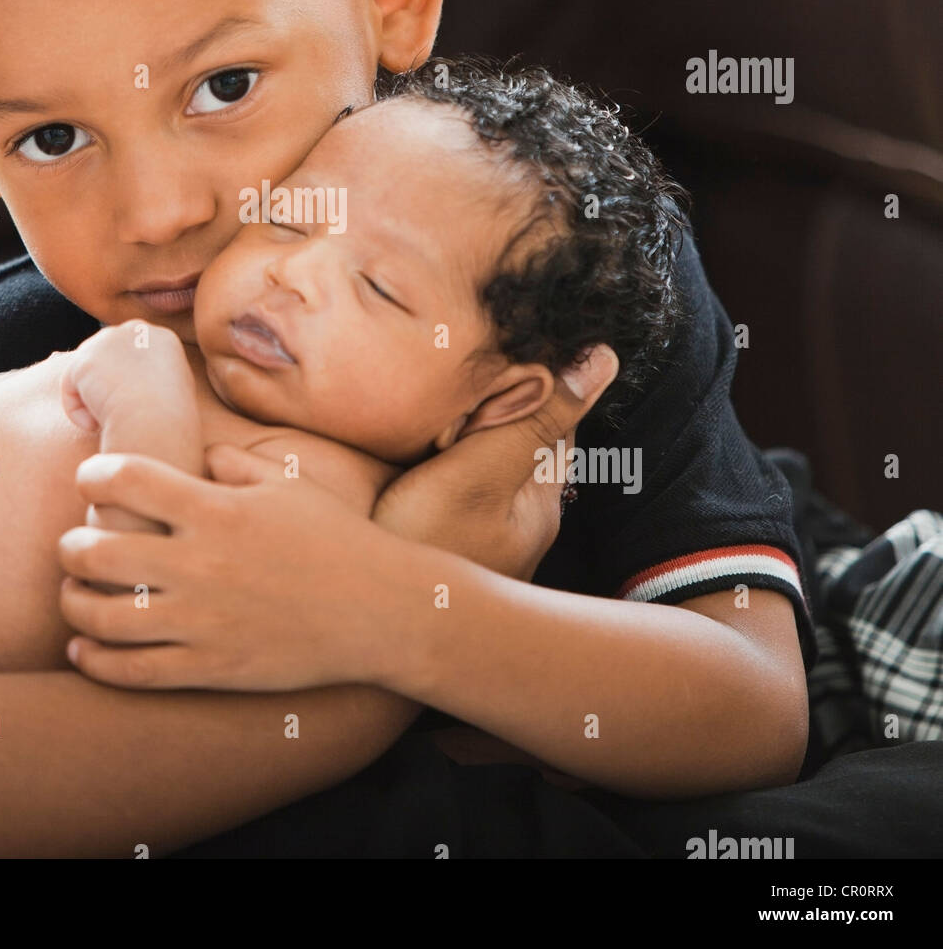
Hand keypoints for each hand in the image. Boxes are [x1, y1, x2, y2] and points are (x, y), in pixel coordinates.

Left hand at [57, 447, 409, 690]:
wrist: (382, 611)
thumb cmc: (337, 539)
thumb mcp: (288, 485)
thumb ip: (236, 463)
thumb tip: (200, 453)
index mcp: (218, 509)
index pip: (128, 478)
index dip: (94, 473)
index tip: (90, 478)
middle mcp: (202, 563)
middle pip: (98, 550)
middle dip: (72, 545)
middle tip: (73, 543)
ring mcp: (204, 621)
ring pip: (104, 616)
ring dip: (72, 602)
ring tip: (72, 594)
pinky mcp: (212, 668)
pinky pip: (134, 670)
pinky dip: (95, 660)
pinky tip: (83, 647)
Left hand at [58, 320, 187, 436]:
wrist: (156, 423)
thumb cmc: (172, 422)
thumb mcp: (174, 394)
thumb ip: (156, 381)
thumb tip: (139, 389)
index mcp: (161, 338)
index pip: (131, 354)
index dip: (127, 384)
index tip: (133, 410)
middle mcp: (134, 331)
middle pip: (104, 358)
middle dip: (105, 388)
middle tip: (117, 417)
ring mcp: (107, 341)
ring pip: (86, 374)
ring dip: (94, 401)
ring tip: (109, 423)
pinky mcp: (84, 360)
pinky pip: (70, 388)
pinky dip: (78, 413)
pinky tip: (95, 426)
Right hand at [371, 345, 618, 577]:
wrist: (367, 625)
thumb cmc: (422, 549)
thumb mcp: (478, 473)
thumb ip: (532, 416)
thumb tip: (603, 359)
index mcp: (541, 497)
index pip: (556, 413)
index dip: (536, 373)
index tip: (501, 344)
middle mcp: (519, 518)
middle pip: (520, 436)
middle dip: (497, 401)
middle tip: (459, 371)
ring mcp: (481, 533)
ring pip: (484, 459)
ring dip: (465, 430)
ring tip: (433, 412)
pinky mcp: (444, 540)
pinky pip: (453, 483)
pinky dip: (439, 458)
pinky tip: (411, 452)